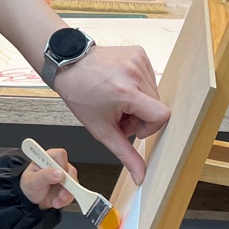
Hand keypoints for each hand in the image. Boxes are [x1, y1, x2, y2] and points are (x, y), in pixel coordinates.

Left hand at [20, 147, 76, 210]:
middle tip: (60, 194)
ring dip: (66, 195)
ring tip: (55, 201)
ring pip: (74, 183)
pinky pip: (73, 193)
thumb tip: (59, 173)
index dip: (61, 164)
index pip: (60, 155)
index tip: (58, 176)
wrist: (30, 201)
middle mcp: (58, 166)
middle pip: (71, 170)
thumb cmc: (28, 185)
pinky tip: (56, 202)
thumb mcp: (33, 180)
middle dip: (67, 185)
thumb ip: (45, 175)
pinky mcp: (67, 188)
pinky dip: (66, 200)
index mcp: (48, 158)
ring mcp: (64, 177)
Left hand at [53, 45, 169, 185]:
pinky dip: (138, 87)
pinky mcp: (139, 51)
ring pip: (154, 93)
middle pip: (157, 107)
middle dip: (140, 117)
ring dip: (139, 102)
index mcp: (126, 92)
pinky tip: (120, 87)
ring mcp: (138, 59)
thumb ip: (125, 154)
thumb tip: (141, 176)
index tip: (132, 128)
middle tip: (118, 116)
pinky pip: (149, 77)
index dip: (150, 127)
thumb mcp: (100, 129)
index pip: (161, 115)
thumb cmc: (79, 94)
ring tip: (116, 101)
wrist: (67, 64)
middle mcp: (135, 72)